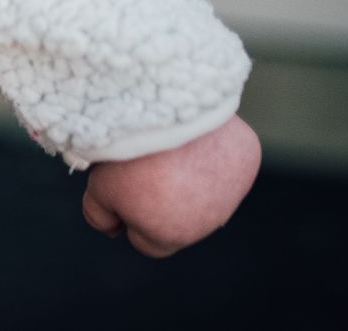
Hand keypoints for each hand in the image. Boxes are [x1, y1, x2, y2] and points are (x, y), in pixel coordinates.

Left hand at [81, 113, 260, 257]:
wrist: (163, 106)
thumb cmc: (127, 150)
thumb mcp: (100, 187)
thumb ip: (101, 215)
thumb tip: (113, 229)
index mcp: (169, 235)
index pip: (146, 241)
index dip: (128, 215)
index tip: (122, 186)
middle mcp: (209, 222)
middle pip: (179, 218)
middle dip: (161, 199)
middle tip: (144, 163)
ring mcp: (234, 190)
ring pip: (205, 191)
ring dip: (188, 176)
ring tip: (168, 146)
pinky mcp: (247, 159)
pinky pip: (226, 160)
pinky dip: (211, 150)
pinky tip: (194, 133)